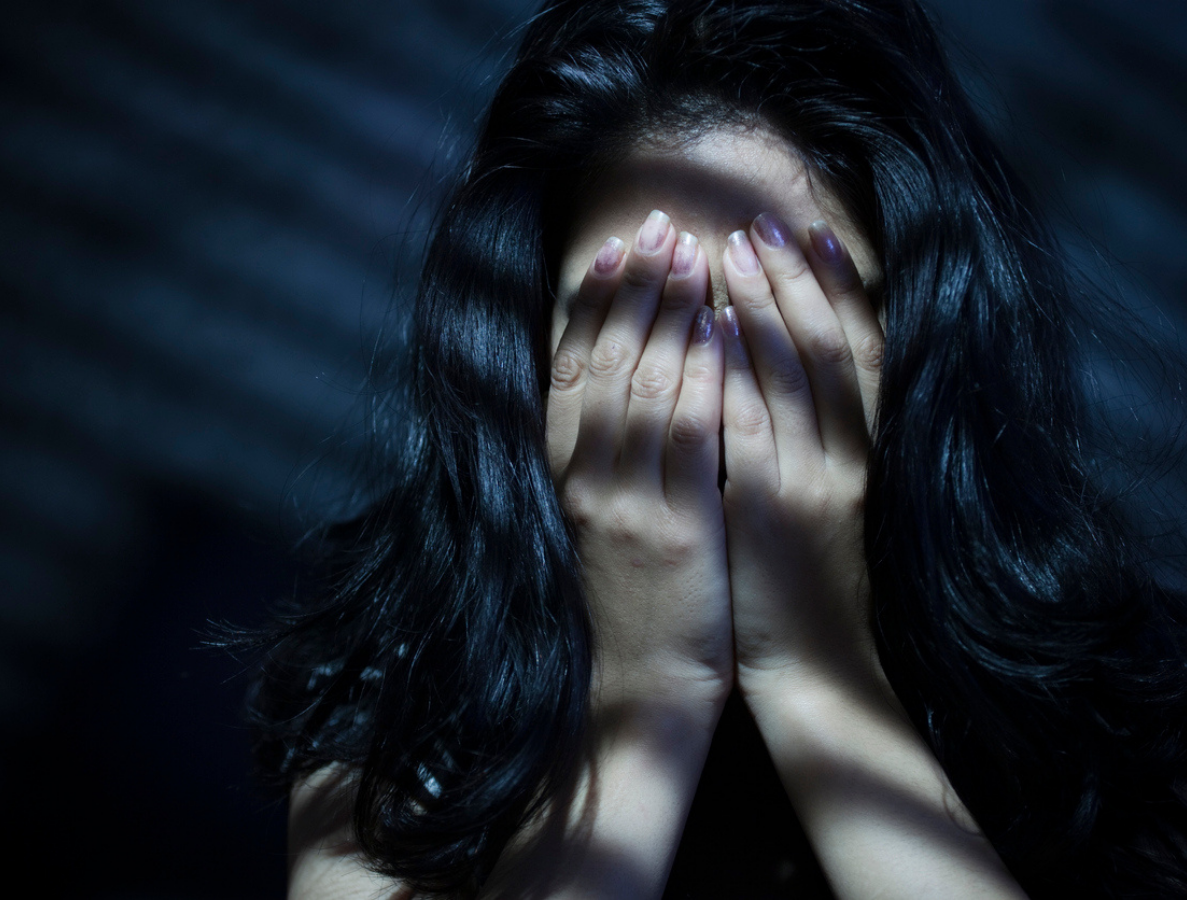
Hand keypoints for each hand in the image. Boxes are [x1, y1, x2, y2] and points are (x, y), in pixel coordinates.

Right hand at [547, 210, 730, 718]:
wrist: (633, 692)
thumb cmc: (622, 604)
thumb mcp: (595, 525)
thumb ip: (597, 457)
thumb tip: (612, 388)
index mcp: (563, 474)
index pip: (572, 369)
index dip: (593, 304)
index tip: (614, 248)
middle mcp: (584, 477)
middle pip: (607, 361)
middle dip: (636, 288)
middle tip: (661, 224)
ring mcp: (625, 500)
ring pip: (645, 385)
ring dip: (670, 313)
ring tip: (695, 252)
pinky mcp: (672, 528)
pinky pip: (686, 438)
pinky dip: (700, 378)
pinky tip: (719, 329)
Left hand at [717, 213, 883, 697]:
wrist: (817, 666)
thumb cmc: (807, 584)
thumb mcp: (823, 503)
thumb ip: (813, 442)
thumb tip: (778, 377)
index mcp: (860, 453)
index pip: (857, 350)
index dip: (836, 288)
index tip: (811, 233)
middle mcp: (845, 455)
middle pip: (824, 344)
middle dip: (793, 278)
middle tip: (762, 222)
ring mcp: (810, 477)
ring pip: (792, 371)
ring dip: (762, 303)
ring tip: (733, 247)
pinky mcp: (770, 507)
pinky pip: (751, 424)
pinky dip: (734, 369)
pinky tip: (712, 325)